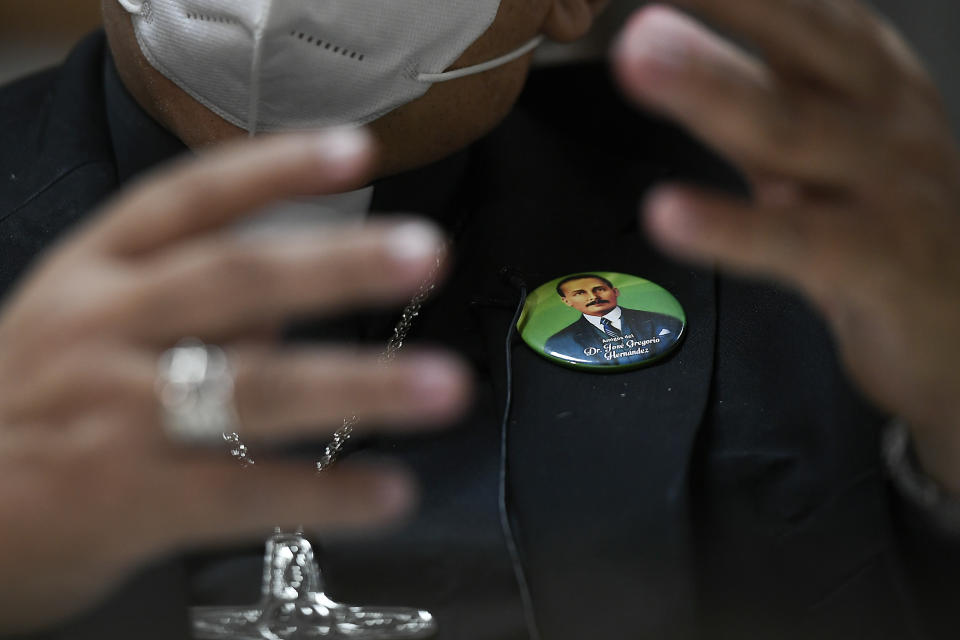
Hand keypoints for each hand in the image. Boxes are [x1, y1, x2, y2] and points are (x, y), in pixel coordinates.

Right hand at [0, 129, 469, 630]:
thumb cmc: (32, 401)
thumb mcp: (78, 319)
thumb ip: (184, 299)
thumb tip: (294, 297)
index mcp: (93, 272)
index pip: (189, 199)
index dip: (274, 169)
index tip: (354, 151)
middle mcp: (104, 328)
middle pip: (233, 280)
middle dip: (336, 264)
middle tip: (422, 252)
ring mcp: (115, 414)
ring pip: (251, 388)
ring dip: (359, 385)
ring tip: (442, 385)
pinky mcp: (128, 499)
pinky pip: (245, 493)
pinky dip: (326, 495)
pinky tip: (388, 493)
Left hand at [612, 3, 959, 488]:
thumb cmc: (887, 221)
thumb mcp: (820, 145)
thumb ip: (748, 94)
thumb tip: (662, 39)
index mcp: (867, 79)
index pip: (802, 8)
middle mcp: (882, 117)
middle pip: (806, 39)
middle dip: (734, 0)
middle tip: (643, 3)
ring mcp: (888, 186)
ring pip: (794, 127)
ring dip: (712, 89)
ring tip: (640, 59)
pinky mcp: (881, 260)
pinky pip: (798, 242)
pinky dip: (731, 227)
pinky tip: (670, 214)